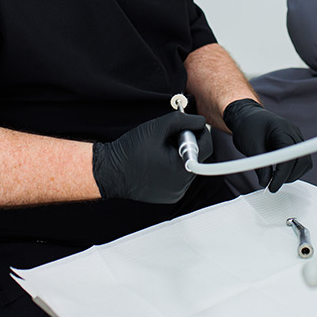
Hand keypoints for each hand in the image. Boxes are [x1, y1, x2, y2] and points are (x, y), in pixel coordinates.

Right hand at [92, 111, 211, 203]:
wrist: (110, 172)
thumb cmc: (130, 151)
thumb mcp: (158, 127)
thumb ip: (183, 120)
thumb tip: (199, 120)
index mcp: (183, 168)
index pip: (206, 145)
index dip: (198, 130)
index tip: (187, 125)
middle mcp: (183, 184)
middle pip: (197, 156)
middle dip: (186, 142)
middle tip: (168, 137)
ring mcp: (176, 192)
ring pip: (189, 166)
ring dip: (180, 154)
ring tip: (160, 150)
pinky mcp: (169, 196)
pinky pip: (180, 177)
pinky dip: (173, 167)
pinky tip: (157, 162)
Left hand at [223, 99, 311, 192]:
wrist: (246, 115)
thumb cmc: (247, 126)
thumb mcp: (250, 146)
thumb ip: (260, 165)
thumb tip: (266, 182)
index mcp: (282, 129)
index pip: (289, 156)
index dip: (282, 175)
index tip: (272, 186)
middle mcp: (293, 132)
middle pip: (302, 160)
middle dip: (289, 176)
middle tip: (273, 184)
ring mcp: (295, 136)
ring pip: (304, 161)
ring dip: (292, 174)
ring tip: (275, 178)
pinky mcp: (294, 142)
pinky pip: (300, 159)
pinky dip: (292, 169)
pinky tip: (279, 172)